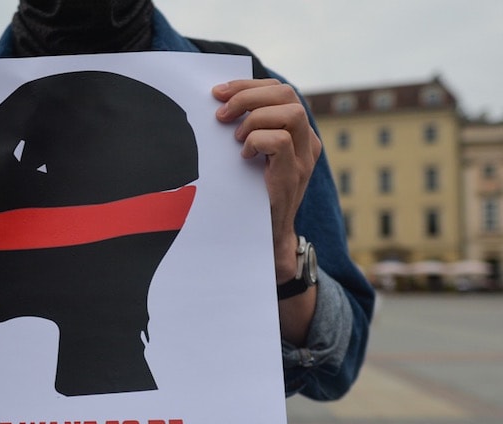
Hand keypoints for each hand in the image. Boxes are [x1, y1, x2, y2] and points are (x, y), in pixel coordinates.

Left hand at [213, 79, 321, 280]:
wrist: (265, 237)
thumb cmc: (252, 194)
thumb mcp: (251, 156)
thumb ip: (247, 131)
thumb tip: (219, 104)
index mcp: (297, 132)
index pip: (280, 90)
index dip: (249, 85)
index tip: (219, 92)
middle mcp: (306, 142)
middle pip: (287, 94)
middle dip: (248, 95)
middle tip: (221, 112)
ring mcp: (303, 158)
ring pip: (291, 112)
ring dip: (255, 118)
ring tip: (236, 138)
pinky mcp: (293, 176)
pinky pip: (280, 141)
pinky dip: (256, 141)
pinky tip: (244, 156)